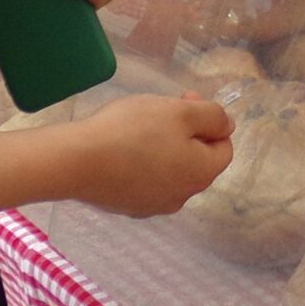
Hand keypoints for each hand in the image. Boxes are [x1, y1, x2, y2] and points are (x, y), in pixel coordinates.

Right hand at [62, 90, 234, 215]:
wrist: (76, 161)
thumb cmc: (133, 131)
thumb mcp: (180, 112)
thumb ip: (213, 117)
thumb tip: (228, 126)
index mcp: (201, 174)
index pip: (224, 148)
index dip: (211, 120)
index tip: (185, 98)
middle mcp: (182, 197)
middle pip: (196, 160)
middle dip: (187, 132)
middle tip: (163, 109)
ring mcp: (153, 206)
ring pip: (170, 171)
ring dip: (164, 147)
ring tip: (140, 126)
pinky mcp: (127, 207)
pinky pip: (146, 181)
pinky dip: (142, 163)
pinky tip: (122, 147)